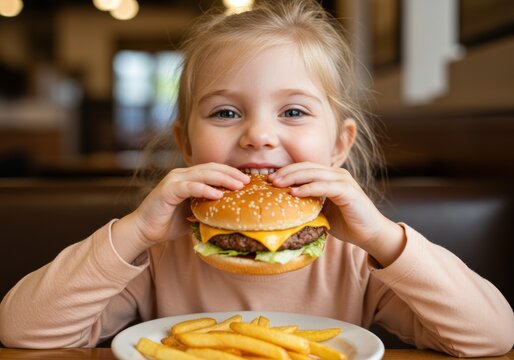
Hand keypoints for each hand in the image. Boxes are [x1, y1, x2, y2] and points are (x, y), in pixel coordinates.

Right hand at [112, 163, 248, 262]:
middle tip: (247, 181)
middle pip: (211, 168)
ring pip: (203, 174)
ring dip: (223, 179)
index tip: (247, 180)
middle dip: (231, 173)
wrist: (144, 231)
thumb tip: (231, 213)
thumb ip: (208, 208)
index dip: (230, 173)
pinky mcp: (168, 190)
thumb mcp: (194, 214)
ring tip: (238, 185)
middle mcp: (181, 175)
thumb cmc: (169, 223)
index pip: (213, 170)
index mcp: (188, 178)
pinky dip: (205, 189)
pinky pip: (190, 187)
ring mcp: (174, 180)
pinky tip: (218, 194)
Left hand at [269, 162, 404, 266]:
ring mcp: (343, 180)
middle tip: (269, 180)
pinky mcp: (348, 191)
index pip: (304, 168)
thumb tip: (283, 208)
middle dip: (286, 172)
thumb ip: (308, 204)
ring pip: (314, 173)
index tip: (269, 180)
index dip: (287, 171)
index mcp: (330, 176)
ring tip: (278, 184)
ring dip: (294, 178)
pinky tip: (295, 193)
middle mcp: (337, 174)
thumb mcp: (321, 211)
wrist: (370, 234)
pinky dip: (309, 188)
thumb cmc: (346, 223)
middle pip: (306, 167)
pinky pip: (325, 186)